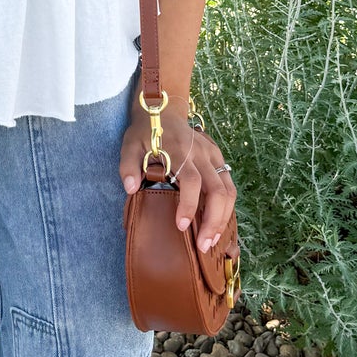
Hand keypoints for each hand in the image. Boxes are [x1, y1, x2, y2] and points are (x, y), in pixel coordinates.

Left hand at [119, 99, 236, 254]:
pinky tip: (217, 225)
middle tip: (203, 246)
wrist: (163, 110)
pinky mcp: (219, 158)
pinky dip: (226, 208)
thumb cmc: (144, 132)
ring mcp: (213, 155)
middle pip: (218, 189)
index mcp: (180, 150)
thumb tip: (130, 189)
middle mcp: (201, 153)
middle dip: (213, 220)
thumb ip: (128, 166)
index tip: (181, 226)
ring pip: (228, 190)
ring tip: (212, 241)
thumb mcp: (129, 145)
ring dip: (223, 218)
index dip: (188, 205)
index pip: (191, 180)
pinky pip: (229, 185)